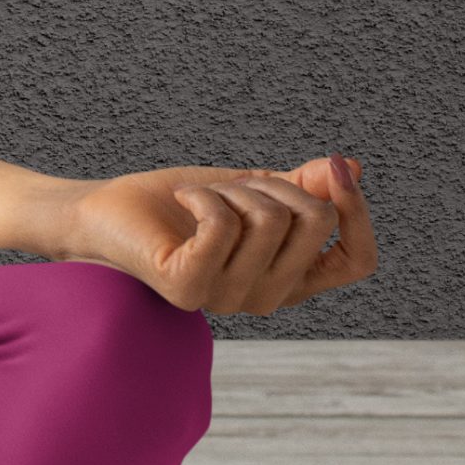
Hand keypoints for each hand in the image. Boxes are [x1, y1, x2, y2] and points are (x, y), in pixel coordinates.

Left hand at [62, 153, 374, 316]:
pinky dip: (203, 194)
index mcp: (291, 278)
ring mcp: (229, 298)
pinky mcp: (190, 289)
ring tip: (201, 198)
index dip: (357, 212)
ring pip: (269, 216)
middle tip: (232, 188)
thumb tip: (352, 166)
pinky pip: (223, 225)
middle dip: (274, 182)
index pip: (357, 260)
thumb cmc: (180, 203)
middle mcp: (268, 298)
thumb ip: (302, 185)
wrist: (107, 212)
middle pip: (315, 222)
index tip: (336, 167)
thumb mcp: (251, 187)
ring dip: (231, 188)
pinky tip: (183, 200)